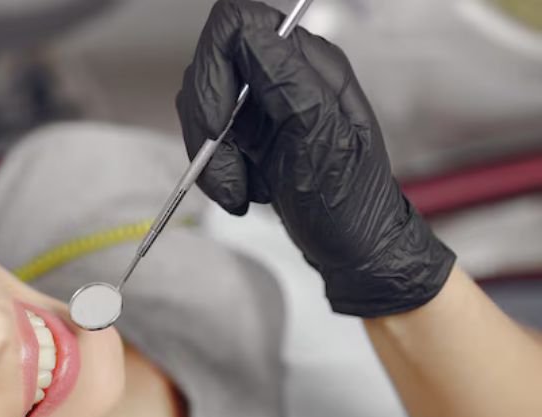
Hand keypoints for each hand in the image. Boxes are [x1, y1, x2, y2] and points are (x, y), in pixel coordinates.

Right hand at [176, 0, 454, 316]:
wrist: (354, 250)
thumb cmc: (351, 203)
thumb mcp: (322, 141)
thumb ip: (288, 81)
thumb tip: (248, 33)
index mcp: (309, 65)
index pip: (236, 26)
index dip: (214, 71)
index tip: (220, 127)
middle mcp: (283, 75)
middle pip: (208, 70)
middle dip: (208, 130)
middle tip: (230, 178)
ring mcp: (264, 104)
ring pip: (201, 108)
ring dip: (212, 159)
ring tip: (243, 191)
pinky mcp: (250, 132)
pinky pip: (208, 139)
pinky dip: (216, 171)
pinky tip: (244, 192)